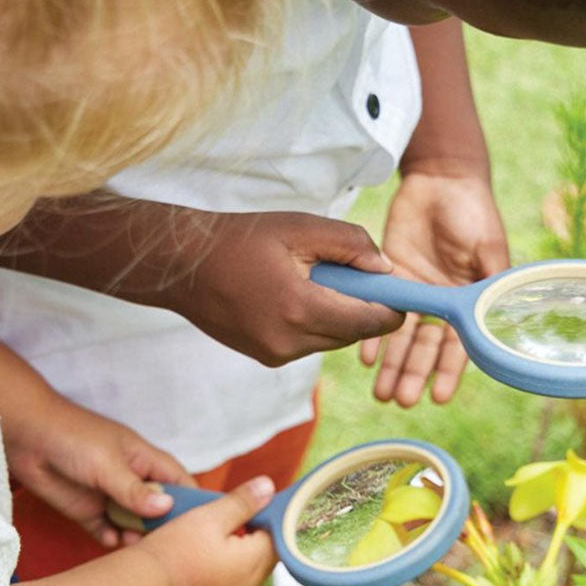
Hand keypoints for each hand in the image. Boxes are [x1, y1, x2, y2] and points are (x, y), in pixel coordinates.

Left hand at [5, 395, 194, 549]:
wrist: (24, 435)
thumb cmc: (73, 437)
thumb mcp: (108, 463)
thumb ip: (134, 490)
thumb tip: (166, 509)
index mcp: (145, 460)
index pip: (179, 482)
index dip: (192, 501)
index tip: (202, 525)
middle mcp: (132, 480)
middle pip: (159, 509)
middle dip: (164, 526)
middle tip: (168, 546)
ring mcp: (109, 496)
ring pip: (133, 524)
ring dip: (137, 537)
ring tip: (136, 547)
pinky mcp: (86, 510)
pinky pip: (106, 531)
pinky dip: (111, 540)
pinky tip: (111, 542)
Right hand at [136, 477, 277, 585]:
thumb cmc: (175, 548)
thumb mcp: (210, 516)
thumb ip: (242, 502)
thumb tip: (270, 487)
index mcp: (254, 563)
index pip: (277, 535)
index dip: (265, 515)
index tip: (248, 503)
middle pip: (263, 554)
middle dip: (252, 535)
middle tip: (229, 516)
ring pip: (245, 571)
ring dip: (236, 553)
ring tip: (212, 536)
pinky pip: (227, 585)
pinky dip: (221, 570)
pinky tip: (200, 558)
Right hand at [169, 211, 403, 365]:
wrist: (184, 266)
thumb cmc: (242, 239)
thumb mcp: (301, 227)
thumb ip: (351, 245)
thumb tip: (386, 270)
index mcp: (301, 307)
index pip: (369, 321)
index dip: (393, 309)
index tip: (401, 293)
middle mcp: (291, 341)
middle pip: (353, 334)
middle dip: (363, 309)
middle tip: (356, 277)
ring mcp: (277, 354)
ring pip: (331, 341)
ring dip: (337, 317)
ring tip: (313, 281)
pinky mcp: (267, 358)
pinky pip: (308, 344)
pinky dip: (313, 323)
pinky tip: (291, 296)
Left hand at [361, 168, 509, 405]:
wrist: (440, 177)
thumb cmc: (473, 209)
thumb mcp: (489, 246)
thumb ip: (490, 283)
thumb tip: (495, 318)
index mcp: (467, 300)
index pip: (458, 344)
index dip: (447, 371)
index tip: (438, 397)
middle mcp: (439, 303)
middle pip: (424, 347)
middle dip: (413, 374)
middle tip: (400, 401)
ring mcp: (413, 292)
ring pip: (399, 336)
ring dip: (391, 366)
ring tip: (381, 393)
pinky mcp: (388, 276)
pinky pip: (377, 309)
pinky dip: (370, 333)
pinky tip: (365, 357)